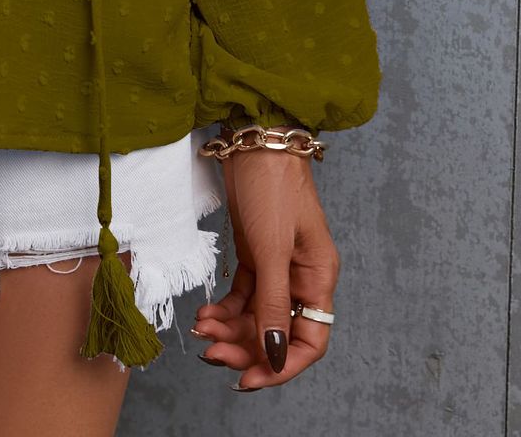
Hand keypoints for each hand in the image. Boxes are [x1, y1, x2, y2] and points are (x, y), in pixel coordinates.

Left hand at [192, 146, 337, 390]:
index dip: (281, 366)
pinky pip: (243, 296)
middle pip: (278, 333)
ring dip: (230, 329)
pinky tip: (205, 313)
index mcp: (318, 280)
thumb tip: (275, 355)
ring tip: (202, 330)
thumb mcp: (271, 249)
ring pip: (256, 316)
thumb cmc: (272, 188)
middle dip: (246, 348)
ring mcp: (277, 267)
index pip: (309, 342)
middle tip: (212, 353)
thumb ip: (274, 304)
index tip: (248, 378)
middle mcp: (301, 279)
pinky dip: (225, 308)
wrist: (253, 141)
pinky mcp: (255, 255)